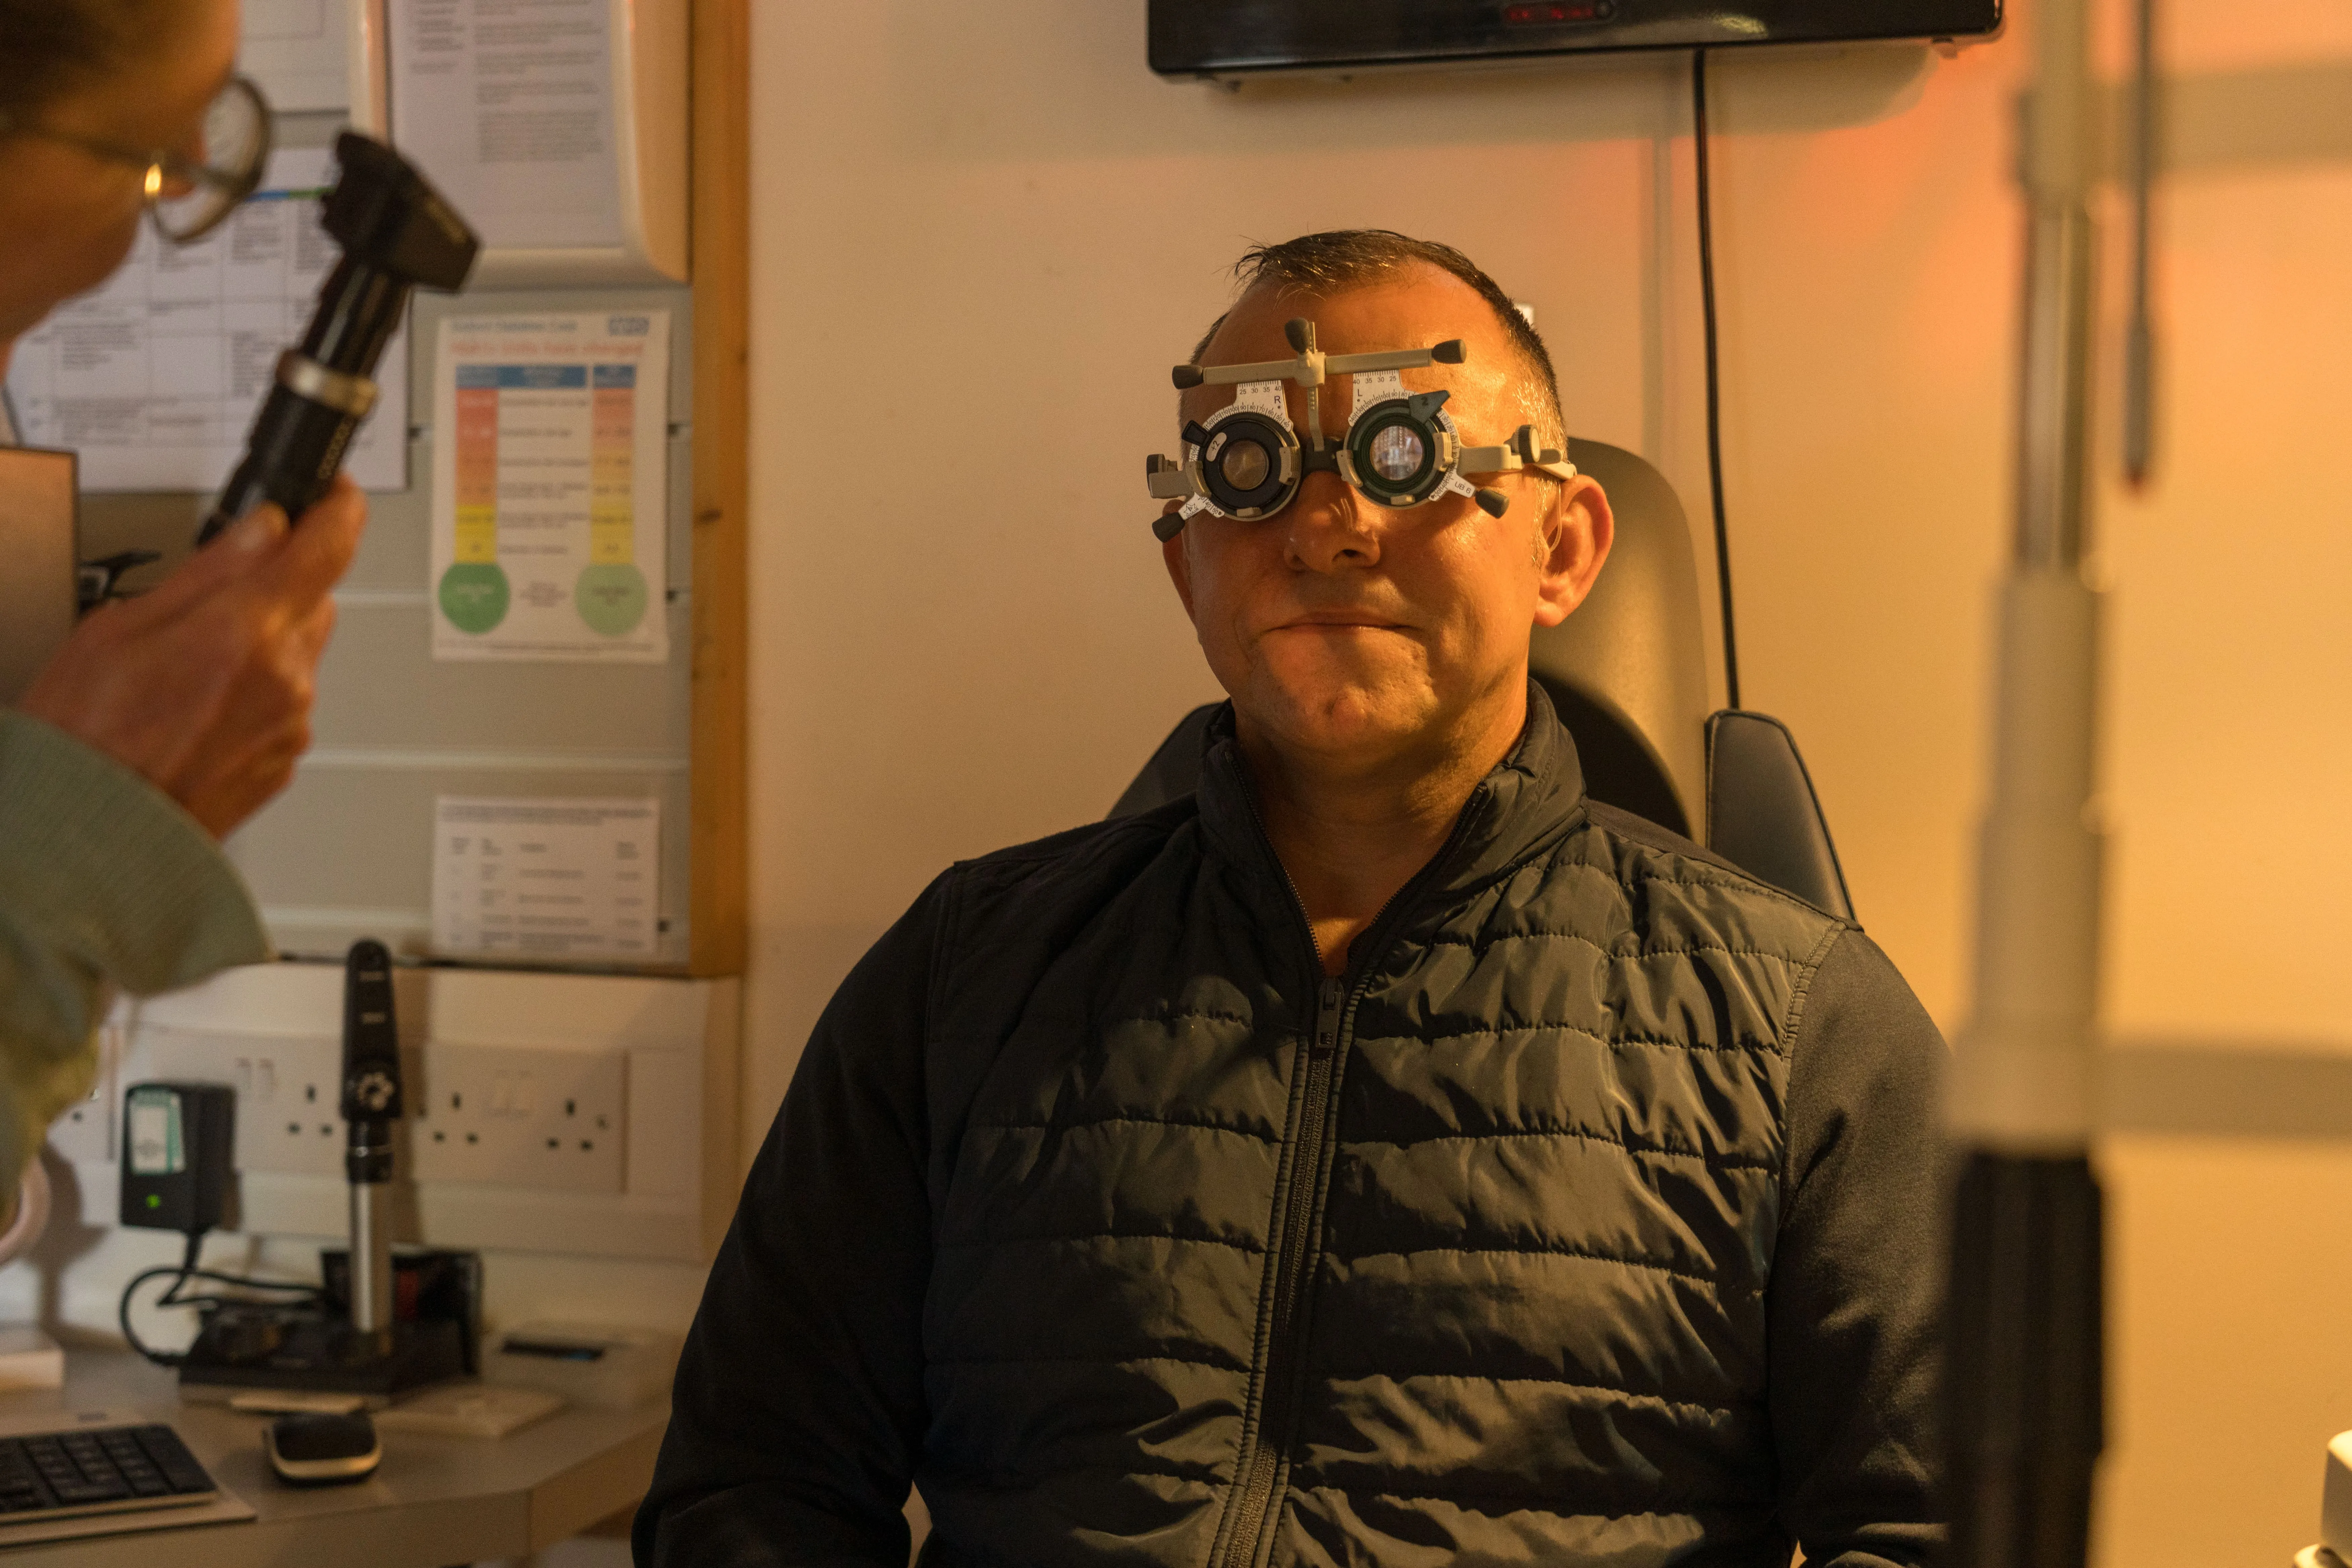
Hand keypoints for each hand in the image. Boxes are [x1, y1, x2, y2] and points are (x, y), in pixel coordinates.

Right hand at [17, 475, 366, 839]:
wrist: (88, 836)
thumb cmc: (86, 739)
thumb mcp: (119, 627)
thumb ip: (206, 573)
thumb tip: (260, 529)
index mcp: (246, 632)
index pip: (328, 548)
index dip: (340, 509)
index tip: (337, 492)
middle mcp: (285, 678)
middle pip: (314, 602)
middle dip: (277, 586)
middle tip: (216, 596)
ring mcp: (289, 724)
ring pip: (299, 654)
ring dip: (262, 643)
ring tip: (187, 667)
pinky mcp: (284, 761)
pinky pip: (285, 703)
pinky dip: (256, 692)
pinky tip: (198, 708)